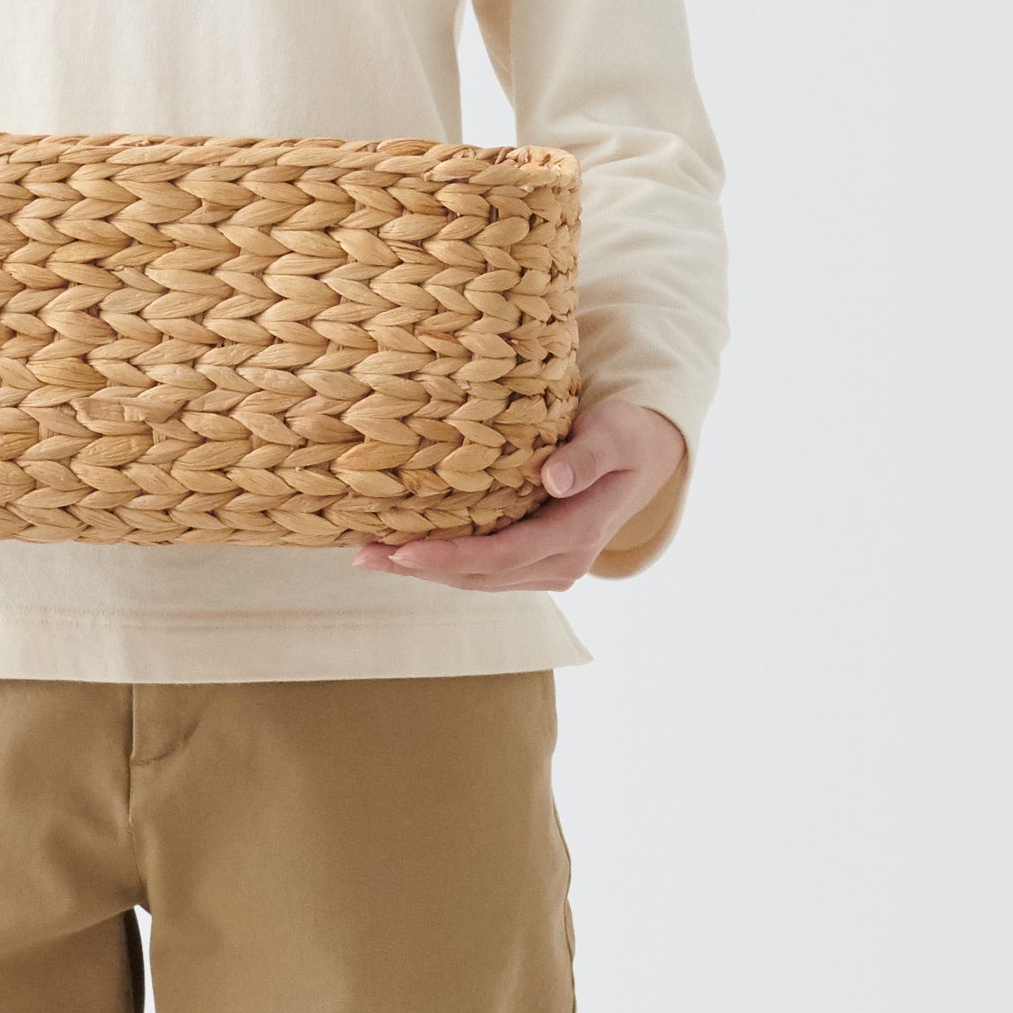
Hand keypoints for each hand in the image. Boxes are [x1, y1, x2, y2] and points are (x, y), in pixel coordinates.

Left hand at [350, 399, 684, 591]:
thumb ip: (588, 456)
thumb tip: (554, 480)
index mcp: (579, 532)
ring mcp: (550, 564)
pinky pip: (485, 567)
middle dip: (421, 569)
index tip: (402, 550)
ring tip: (370, 555)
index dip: (452, 557)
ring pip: (479, 578)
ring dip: (426, 571)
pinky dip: (445, 561)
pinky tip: (406, 548)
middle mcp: (563, 560)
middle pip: (482, 575)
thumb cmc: (628, 433)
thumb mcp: (616, 434)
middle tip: (364, 555)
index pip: (505, 554)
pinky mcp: (537, 557)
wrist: (648, 454)